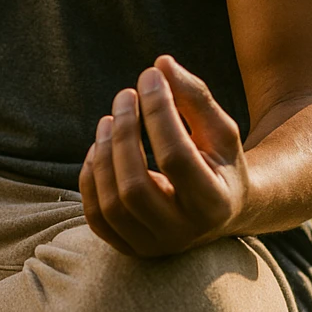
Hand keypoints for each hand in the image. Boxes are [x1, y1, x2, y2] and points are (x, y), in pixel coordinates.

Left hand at [79, 55, 248, 257]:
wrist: (220, 211)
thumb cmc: (219, 162)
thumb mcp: (220, 130)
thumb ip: (196, 98)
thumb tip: (160, 64)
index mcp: (214, 203)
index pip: (176, 157)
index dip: (158, 112)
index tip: (149, 76)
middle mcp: (183, 233)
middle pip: (135, 186)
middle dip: (124, 135)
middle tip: (124, 96)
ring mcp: (153, 245)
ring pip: (111, 204)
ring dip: (103, 154)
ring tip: (109, 118)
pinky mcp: (130, 248)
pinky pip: (96, 217)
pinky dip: (90, 179)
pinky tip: (99, 147)